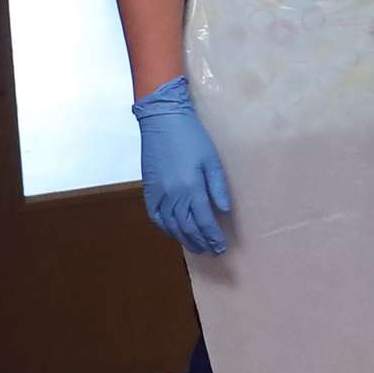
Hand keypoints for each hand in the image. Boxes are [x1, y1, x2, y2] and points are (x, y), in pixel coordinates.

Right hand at [132, 75, 231, 255]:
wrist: (162, 120)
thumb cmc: (191, 137)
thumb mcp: (211, 160)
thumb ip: (218, 187)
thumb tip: (224, 211)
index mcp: (191, 188)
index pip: (204, 222)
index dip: (213, 237)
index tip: (221, 247)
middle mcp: (173, 196)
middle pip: (187, 228)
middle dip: (201, 242)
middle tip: (212, 252)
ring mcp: (158, 194)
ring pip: (171, 225)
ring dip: (184, 239)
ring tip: (196, 247)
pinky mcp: (148, 189)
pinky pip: (156, 216)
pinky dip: (165, 228)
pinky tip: (173, 232)